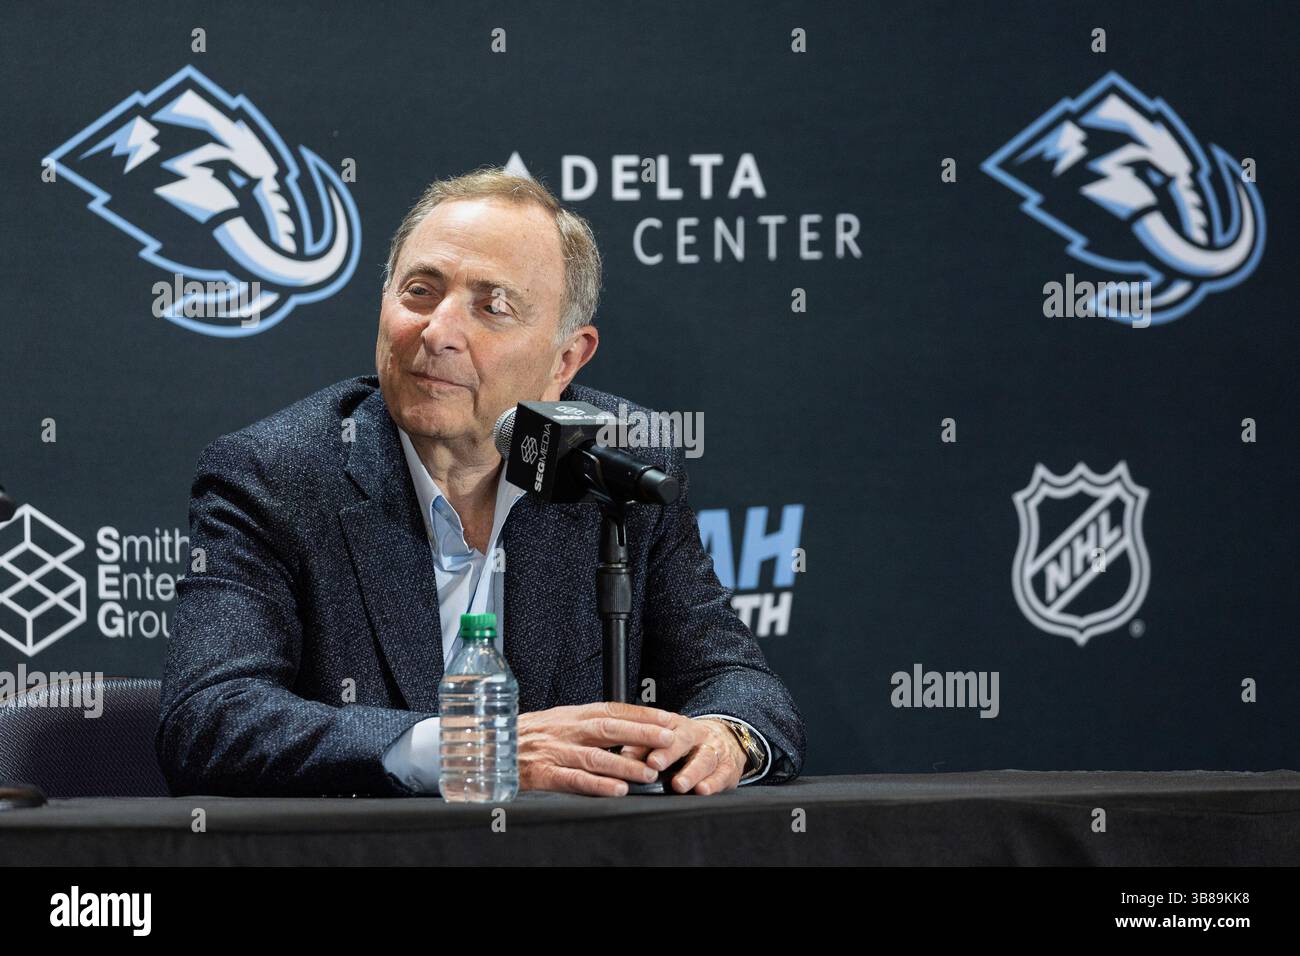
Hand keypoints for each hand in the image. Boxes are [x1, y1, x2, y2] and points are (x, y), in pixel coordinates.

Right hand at [517, 701, 676, 795]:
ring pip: (596, 755)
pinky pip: (574, 779)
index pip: (615, 709)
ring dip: (626, 764)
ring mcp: (555, 751)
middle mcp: (567, 729)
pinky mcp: (543, 773)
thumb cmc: (529, 735)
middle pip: (610, 727)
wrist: (488, 744)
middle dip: (643, 732)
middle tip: (670, 738)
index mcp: (574, 714)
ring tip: (650, 772)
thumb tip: (628, 726)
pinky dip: (597, 785)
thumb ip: (590, 724)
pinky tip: (616, 790)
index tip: (669, 718)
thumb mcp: (561, 721)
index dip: (643, 713)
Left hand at [619, 715, 746, 794]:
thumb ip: (644, 748)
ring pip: (705, 758)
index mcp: (678, 725)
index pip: (663, 727)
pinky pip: (722, 774)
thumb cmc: (687, 743)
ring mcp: (715, 750)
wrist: (726, 739)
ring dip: (691, 772)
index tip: (631, 752)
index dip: (648, 738)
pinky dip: (713, 783)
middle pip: (684, 739)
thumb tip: (622, 759)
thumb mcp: (667, 739)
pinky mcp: (729, 768)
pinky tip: (703, 790)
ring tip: (679, 785)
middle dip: (669, 752)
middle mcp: (698, 734)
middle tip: (654, 764)